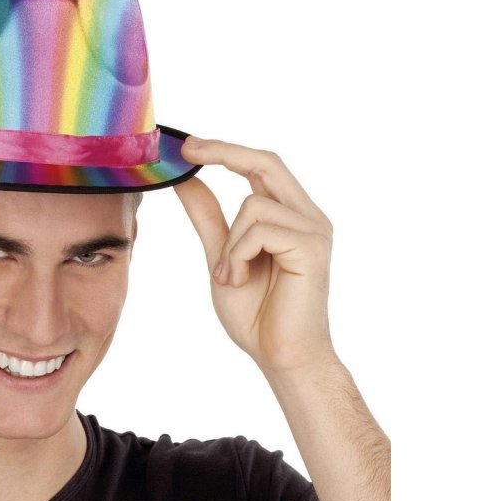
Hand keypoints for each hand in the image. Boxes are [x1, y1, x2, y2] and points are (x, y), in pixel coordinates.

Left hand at [174, 136, 337, 376]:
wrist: (281, 356)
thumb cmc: (257, 313)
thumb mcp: (222, 255)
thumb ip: (209, 217)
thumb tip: (187, 180)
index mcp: (290, 216)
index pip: (262, 167)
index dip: (227, 150)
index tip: (188, 145)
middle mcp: (308, 217)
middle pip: (267, 163)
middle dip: (224, 152)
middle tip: (187, 149)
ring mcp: (314, 230)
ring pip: (252, 205)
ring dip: (228, 244)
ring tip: (231, 276)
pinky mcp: (312, 247)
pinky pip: (259, 230)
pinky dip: (238, 256)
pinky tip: (241, 280)